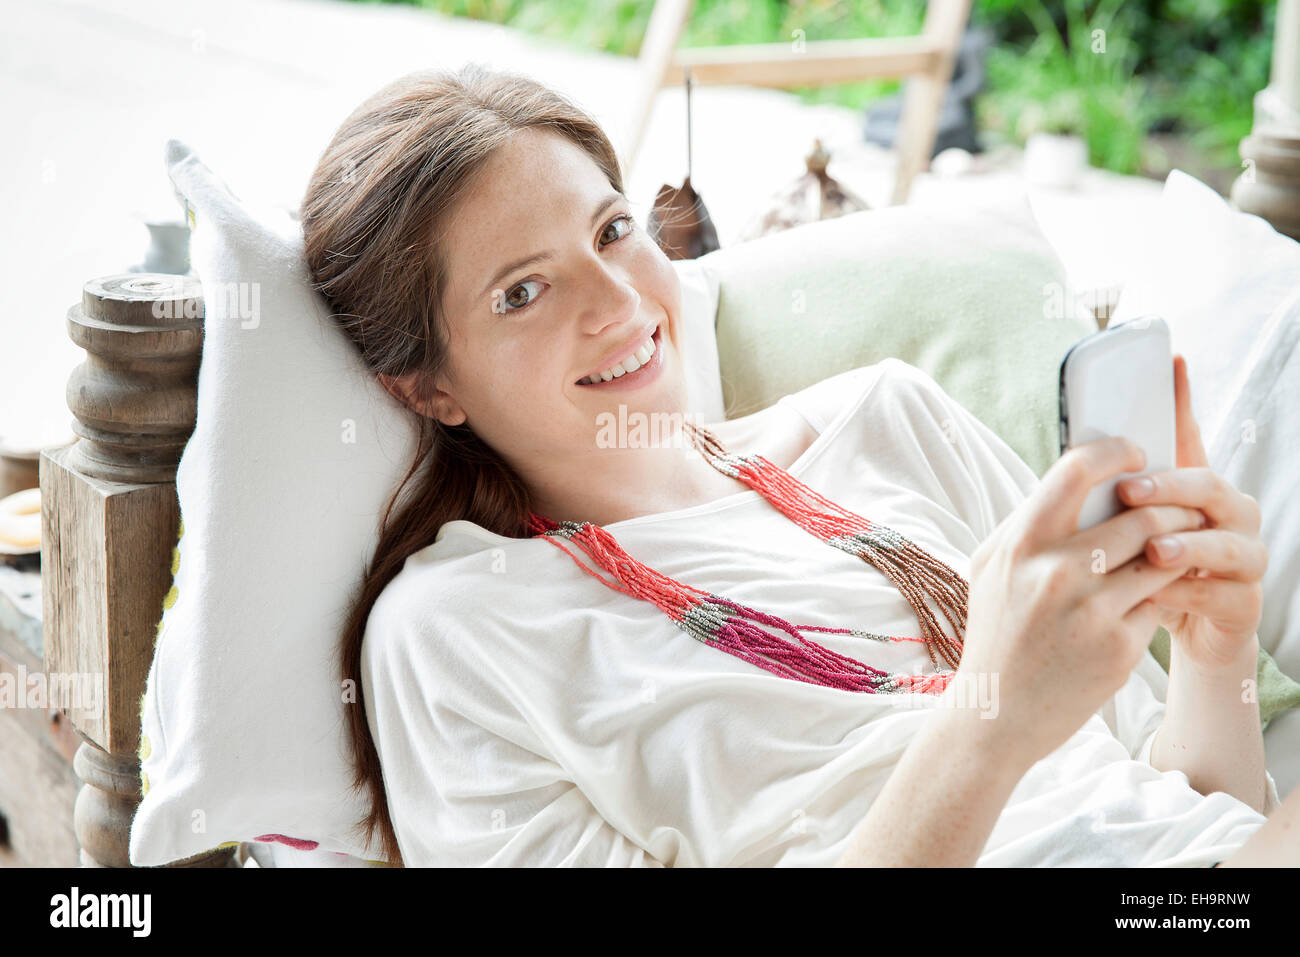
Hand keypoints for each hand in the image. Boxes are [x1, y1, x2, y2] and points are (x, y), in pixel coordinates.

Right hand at [960, 435, 1196, 767]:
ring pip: (1163, 557)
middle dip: (1173, 507)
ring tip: (1177, 547)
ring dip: (1179, 547)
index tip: (1136, 454)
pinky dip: (1160, 596)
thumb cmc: (996, 633)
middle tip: (1182, 508)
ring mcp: (1091, 611)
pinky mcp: (1120, 647)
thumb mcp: (992, 569)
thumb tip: (1077, 481)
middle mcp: (1056, 572)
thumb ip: (1028, 524)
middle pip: (1142, 515)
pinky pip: (1158, 602)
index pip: (1077, 470)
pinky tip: (1152, 598)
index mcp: (1021, 544)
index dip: (1116, 452)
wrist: (996, 713)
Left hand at [1114, 354, 1267, 669]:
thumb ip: (1108, 498)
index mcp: (1194, 490)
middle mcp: (1229, 515)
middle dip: (1171, 488)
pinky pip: (1220, 595)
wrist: (1183, 632)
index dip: (1181, 401)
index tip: (1170, 363)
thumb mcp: (1118, 532)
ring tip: (1151, 551)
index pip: (1189, 437)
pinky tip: (1154, 597)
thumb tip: (1070, 457)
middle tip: (1131, 492)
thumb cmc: (1144, 573)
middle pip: (1211, 486)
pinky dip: (1185, 595)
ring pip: (1226, 543)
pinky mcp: (1244, 603)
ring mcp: (1243, 558)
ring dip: (1185, 547)